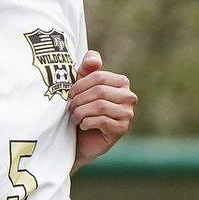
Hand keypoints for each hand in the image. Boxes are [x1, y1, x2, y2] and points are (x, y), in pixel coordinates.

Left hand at [68, 50, 135, 170]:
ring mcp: (128, 114)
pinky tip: (83, 125)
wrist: (82, 139)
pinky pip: (102, 120)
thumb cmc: (83, 107)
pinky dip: (87, 122)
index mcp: (121, 82)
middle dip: (79, 99)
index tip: (69, 94)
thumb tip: (93, 60)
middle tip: (70, 107)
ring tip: (74, 117)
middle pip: (99, 91)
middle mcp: (129, 97)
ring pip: (100, 106)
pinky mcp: (121, 129)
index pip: (98, 76)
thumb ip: (87, 68)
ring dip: (81, 112)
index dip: (80, 84)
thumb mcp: (82, 85)